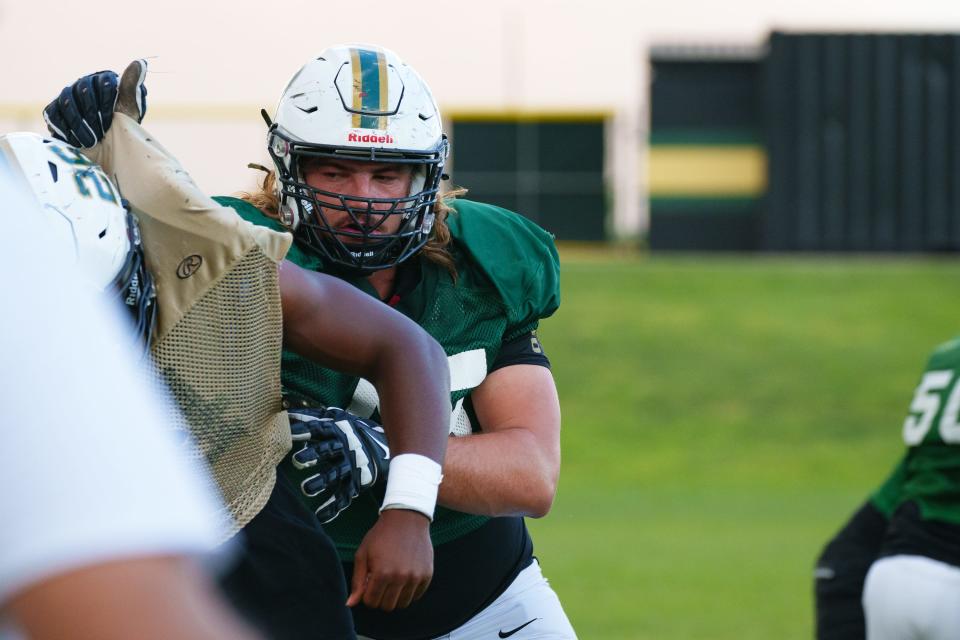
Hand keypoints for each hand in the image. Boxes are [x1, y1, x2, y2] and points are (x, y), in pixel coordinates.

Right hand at [43, 62, 147, 147]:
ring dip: (79, 123)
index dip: (106, 104)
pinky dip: (63, 128)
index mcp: (102, 79)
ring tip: (90, 141)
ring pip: (67, 103)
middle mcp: (82, 84)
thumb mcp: (131, 106)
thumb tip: (140, 62)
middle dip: (93, 115)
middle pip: (82, 93)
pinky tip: (75, 141)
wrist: (108, 141)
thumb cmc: (122, 122)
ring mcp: (67, 95)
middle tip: (101, 133)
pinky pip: (53, 114)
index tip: (112, 120)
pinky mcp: (54, 108)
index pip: (102, 85)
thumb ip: (132, 85)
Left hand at [289, 406, 390, 521]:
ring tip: (306, 489)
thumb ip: (309, 414)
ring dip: (320, 481)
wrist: (382, 446)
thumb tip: (284, 404)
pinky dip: (333, 507)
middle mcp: (342, 448)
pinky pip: (343, 496)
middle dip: (312, 456)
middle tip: (297, 461)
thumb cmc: (350, 430)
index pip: (318, 429)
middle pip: (326, 451)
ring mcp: (349, 466)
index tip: (289, 432)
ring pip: (334, 475)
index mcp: (335, 431)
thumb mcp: (334, 417)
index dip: (304, 430)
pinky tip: (321, 515)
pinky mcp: (354, 483)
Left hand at [347, 508, 432, 610]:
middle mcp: (400, 578)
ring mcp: (415, 577)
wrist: (407, 518)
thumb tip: (350, 604)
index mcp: (382, 573)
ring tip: (393, 580)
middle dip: (381, 598)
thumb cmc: (381, 536)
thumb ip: (357, 581)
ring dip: (395, 596)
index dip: (367, 595)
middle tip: (381, 583)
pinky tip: (405, 577)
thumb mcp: (363, 554)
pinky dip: (409, 591)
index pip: (371, 602)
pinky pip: (417, 595)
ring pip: (403, 604)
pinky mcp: (427, 574)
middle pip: (387, 606)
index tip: (369, 584)